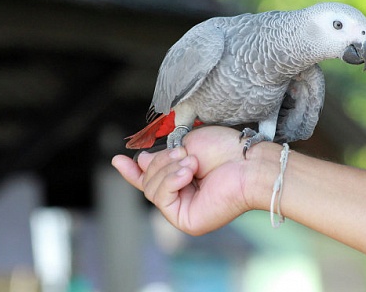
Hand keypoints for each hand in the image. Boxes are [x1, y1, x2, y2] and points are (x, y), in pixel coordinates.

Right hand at [112, 126, 252, 234]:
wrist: (248, 162)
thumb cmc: (226, 150)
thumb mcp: (187, 145)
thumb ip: (162, 157)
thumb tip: (141, 162)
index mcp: (186, 179)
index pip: (153, 179)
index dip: (133, 171)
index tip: (117, 160)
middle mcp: (185, 197)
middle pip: (149, 182)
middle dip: (161, 162)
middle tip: (184, 153)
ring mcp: (186, 210)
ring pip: (152, 190)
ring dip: (168, 170)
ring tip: (192, 163)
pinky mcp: (187, 221)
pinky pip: (161, 199)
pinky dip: (171, 181)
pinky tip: (188, 173)